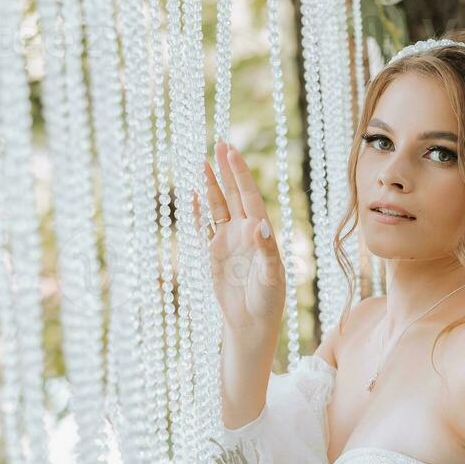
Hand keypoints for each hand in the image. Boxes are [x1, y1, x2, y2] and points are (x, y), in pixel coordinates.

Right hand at [196, 141, 285, 341]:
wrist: (251, 321)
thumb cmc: (267, 300)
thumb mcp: (271, 275)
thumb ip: (266, 250)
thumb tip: (259, 225)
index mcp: (261, 231)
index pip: (249, 195)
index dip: (240, 173)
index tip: (231, 152)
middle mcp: (244, 231)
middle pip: (234, 193)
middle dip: (226, 169)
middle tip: (219, 142)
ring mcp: (228, 240)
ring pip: (218, 206)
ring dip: (210, 186)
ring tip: (202, 162)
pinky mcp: (213, 253)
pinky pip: (204, 226)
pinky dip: (199, 211)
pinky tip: (194, 194)